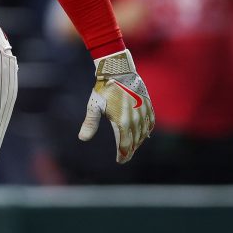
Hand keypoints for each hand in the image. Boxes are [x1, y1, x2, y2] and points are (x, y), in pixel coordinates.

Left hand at [78, 49, 154, 163]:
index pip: (124, 146)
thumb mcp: (94, 107)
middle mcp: (135, 120)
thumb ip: (90, 124)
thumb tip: (82, 138)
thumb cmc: (103, 89)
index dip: (122, 156)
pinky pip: (151, 123)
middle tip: (124, 156)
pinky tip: (144, 134)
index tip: (120, 161)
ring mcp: (144, 113)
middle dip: (129, 151)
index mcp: (122, 122)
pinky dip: (147, 131)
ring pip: (143, 134)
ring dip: (138, 142)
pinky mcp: (148, 106)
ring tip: (131, 146)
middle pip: (134, 142)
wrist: (118, 71)